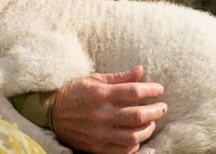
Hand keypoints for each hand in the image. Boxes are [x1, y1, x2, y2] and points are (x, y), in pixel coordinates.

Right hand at [52, 65, 167, 153]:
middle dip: (156, 111)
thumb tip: (141, 70)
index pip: (134, 91)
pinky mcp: (96, 147)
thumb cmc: (76, 92)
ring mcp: (98, 133)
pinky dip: (134, 145)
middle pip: (137, 115)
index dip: (151, 90)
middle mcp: (101, 114)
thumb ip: (120, 77)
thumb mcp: (95, 79)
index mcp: (101, 94)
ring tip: (152, 123)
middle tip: (163, 107)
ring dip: (148, 129)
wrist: (52, 113)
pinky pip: (122, 151)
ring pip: (133, 135)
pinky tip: (137, 137)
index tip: (159, 89)